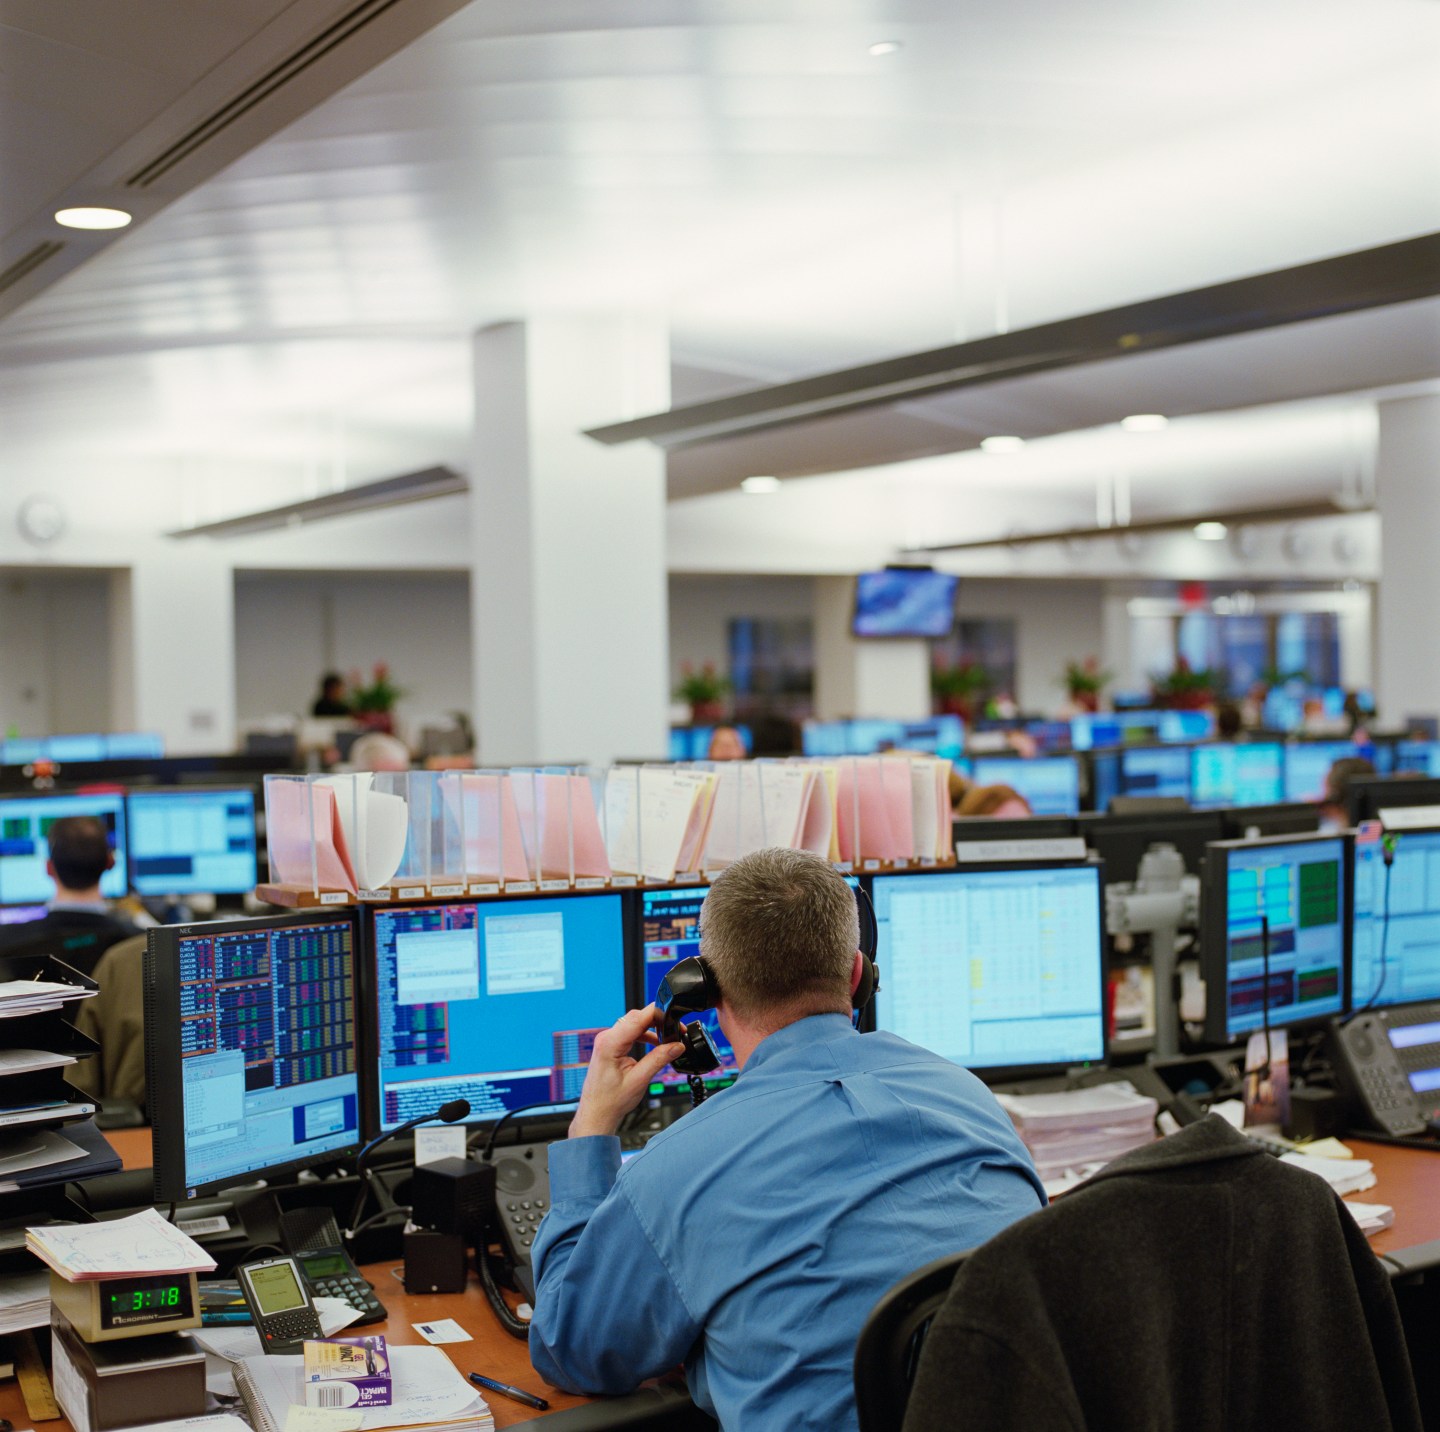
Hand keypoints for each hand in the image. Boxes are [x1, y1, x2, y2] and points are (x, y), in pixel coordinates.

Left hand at [569, 1004, 683, 1139]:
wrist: (597, 1113)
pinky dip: (643, 1035)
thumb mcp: (639, 1080)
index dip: (658, 1014)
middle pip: (636, 1018)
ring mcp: (606, 1041)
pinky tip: (654, 1043)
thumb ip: (659, 1059)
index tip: (674, 1017)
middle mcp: (606, 1038)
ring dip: (651, 1029)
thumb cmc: (610, 1101)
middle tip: (675, 1031)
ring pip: (633, 1024)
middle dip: (657, 1021)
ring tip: (667, 1039)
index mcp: (610, 1043)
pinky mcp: (610, 1046)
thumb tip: (676, 1046)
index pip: (637, 1018)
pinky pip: (629, 1033)